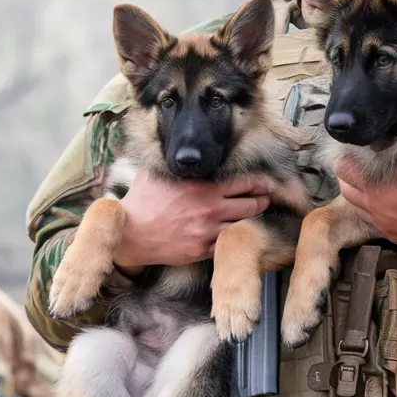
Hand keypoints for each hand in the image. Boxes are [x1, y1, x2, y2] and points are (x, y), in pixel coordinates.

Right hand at [113, 170, 272, 270]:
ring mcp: (206, 232)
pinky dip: (233, 239)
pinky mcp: (200, 251)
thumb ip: (171, 161)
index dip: (259, 183)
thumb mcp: (156, 173)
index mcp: (203, 188)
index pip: (243, 183)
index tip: (266, 183)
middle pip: (250, 205)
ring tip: (256, 217)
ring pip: (241, 226)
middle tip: (266, 199)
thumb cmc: (141, 201)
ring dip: (251, 221)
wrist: (130, 233)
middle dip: (261, 202)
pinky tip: (237, 235)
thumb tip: (172, 145)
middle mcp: (209, 210)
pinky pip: (225, 244)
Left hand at [335, 158, 396, 245]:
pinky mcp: (390, 234)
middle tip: (356, 166)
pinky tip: (382, 202)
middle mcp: (373, 205)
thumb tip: (388, 137)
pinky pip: (370, 220)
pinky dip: (369, 209)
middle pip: (345, 188)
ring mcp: (381, 222)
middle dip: (347, 176)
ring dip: (357, 194)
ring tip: (367, 183)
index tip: (352, 152)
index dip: (346, 158)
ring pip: (355, 206)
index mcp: (377, 185)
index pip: (344, 168)